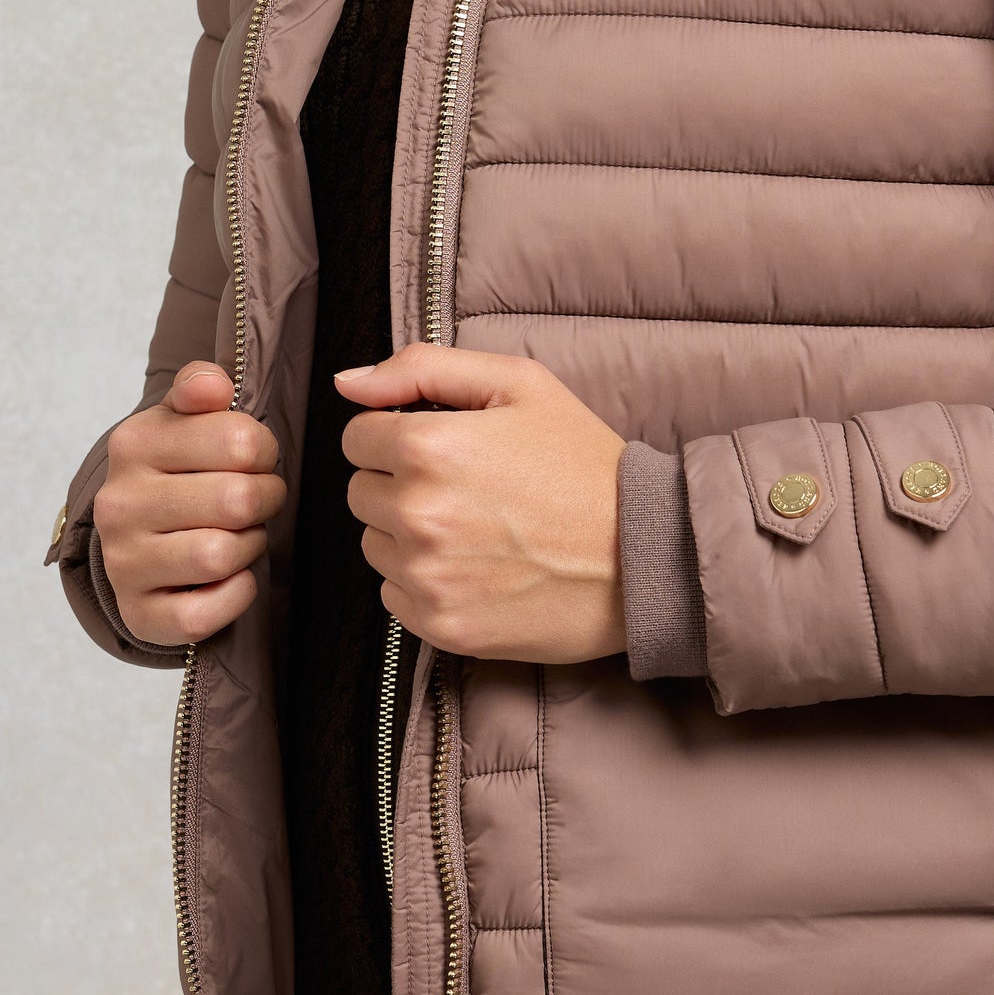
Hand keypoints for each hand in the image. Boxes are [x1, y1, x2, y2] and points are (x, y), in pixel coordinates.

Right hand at [96, 361, 286, 645]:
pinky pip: (204, 613)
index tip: (255, 460)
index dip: (264, 451)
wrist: (136, 542)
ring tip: (241, 535)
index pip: (239, 440)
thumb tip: (214, 385)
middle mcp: (120, 504)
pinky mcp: (139, 614)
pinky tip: (229, 577)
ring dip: (249, 546)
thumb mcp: (182, 420)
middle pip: (237, 500)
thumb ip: (199, 387)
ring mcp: (124, 562)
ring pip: (220, 556)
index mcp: (134, 444)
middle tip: (258, 501)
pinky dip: (234, 596)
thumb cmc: (176, 473)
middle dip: (265, 500)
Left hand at [336, 344, 627, 665]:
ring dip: (409, 536)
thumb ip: (422, 368)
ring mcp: (427, 576)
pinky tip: (477, 568)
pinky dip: (425, 583)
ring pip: (375, 545)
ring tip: (478, 529)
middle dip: (401, 485)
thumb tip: (347, 384)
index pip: (358, 438)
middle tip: (469, 489)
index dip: (400, 436)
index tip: (447, 449)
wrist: (646, 555)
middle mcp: (417, 514)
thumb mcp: (519, 384)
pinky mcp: (441, 626)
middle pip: (360, 493)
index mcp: (428, 447)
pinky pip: (394, 597)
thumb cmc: (584, 464)